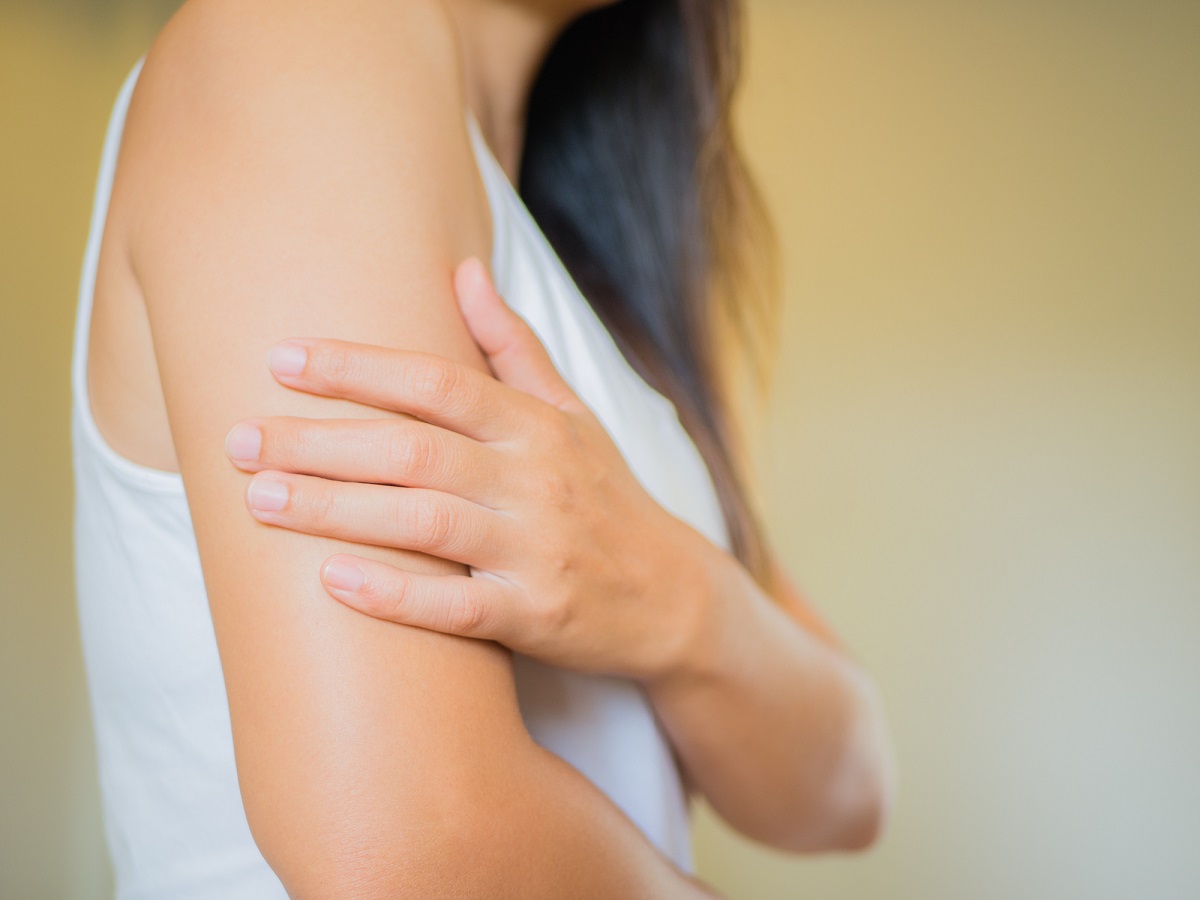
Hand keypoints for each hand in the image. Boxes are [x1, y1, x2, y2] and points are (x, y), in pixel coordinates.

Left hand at [224, 258, 720, 680]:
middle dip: (320, 443)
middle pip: (415, 451)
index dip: (358, 367)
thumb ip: (513, 347)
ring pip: (425, 524)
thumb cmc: (606, 497)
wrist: (675, 595)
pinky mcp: (537, 617)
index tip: (281, 359)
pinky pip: (458, 610)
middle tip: (239, 441)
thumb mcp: (571, 414)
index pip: (438, 383)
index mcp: (536, 427)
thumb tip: (463, 269)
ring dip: (336, 511)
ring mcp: (536, 552)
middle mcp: (536, 482)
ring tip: (258, 501)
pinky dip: (396, 596)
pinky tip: (330, 581)